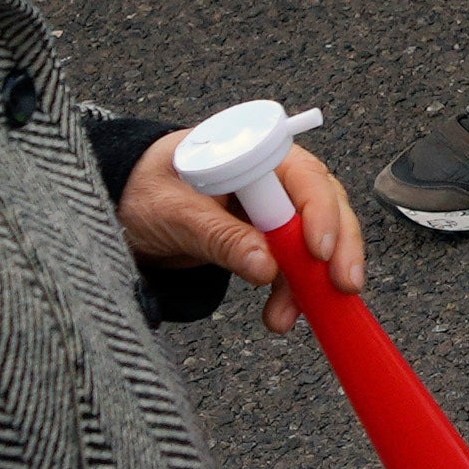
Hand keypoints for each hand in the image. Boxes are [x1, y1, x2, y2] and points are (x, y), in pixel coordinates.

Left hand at [117, 127, 367, 340]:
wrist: (125, 206)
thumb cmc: (145, 191)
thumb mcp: (173, 213)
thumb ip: (218, 235)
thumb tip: (265, 266)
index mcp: (254, 152)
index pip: (304, 176)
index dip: (319, 211)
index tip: (319, 251)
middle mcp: (273, 176)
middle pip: (324, 206)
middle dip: (338, 248)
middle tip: (343, 285)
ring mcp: (273, 208)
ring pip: (314, 239)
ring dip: (312, 279)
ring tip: (290, 316)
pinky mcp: (267, 237)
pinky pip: (292, 263)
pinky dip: (293, 290)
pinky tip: (283, 313)